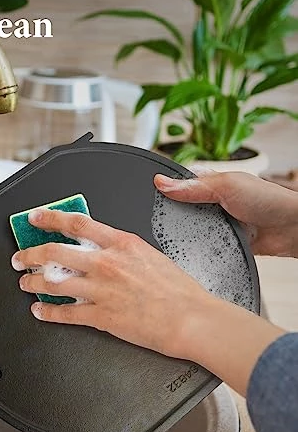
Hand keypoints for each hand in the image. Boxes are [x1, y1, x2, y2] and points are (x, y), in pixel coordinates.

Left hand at [12, 209, 221, 358]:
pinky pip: (66, 314)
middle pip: (56, 253)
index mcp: (121, 244)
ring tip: (25, 283)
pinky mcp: (102, 316)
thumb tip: (99, 244)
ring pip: (54, 283)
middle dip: (31, 255)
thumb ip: (120, 248)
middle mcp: (106, 264)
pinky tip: (40, 311)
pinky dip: (48, 312)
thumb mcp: (148, 253)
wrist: (191, 318)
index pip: (77, 224)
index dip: (51, 219)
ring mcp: (101, 290)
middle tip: (20, 258)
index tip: (36, 218)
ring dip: (34, 283)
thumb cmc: (177, 289)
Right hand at [154, 167, 297, 257]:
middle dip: (170, 215)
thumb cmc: (268, 200)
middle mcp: (210, 202)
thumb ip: (194, 187)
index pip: (178, 184)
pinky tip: (189, 248)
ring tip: (173, 237)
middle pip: (179, 209)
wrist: (291, 230)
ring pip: (187, 228)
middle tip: (160, 222)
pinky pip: (200, 245)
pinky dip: (195, 247)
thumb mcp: (226, 186)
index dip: (163, 191)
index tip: (148, 199)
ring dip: (183, 233)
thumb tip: (161, 182)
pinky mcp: (220, 241)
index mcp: (209, 183)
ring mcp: (214, 223)